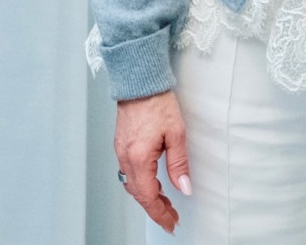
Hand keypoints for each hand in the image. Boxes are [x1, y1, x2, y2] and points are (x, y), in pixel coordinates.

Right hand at [115, 90, 191, 233]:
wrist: (140, 83)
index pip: (149, 196)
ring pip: (133, 185)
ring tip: (165, 203)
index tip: (171, 222)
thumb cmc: (157, 102)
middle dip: (156, 208)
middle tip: (171, 216)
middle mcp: (126, 158)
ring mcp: (121, 152)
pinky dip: (141, 183)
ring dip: (148, 196)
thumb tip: (183, 187)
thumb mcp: (176, 133)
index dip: (160, 213)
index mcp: (139, 158)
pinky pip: (129, 173)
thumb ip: (179, 163)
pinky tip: (152, 182)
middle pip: (139, 194)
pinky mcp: (121, 146)